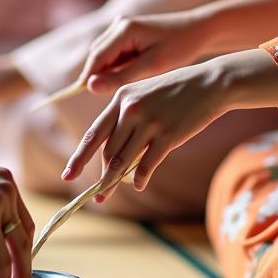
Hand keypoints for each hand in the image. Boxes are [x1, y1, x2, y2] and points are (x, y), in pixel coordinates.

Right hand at [0, 148, 33, 277]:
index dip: (21, 243)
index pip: (21, 217)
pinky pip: (0, 259)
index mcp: (2, 180)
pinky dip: (2, 277)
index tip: (17, 261)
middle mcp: (7, 190)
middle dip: (22, 261)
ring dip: (16, 272)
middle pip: (24, 234)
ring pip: (17, 248)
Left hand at [62, 60, 233, 203]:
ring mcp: (150, 122)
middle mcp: (131, 109)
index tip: (68, 175)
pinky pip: (148, 164)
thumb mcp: (143, 93)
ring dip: (115, 181)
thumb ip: (124, 116)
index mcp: (120, 98)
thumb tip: (111, 151)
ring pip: (124, 160)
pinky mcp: (169, 135)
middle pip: (109, 150)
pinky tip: (139, 185)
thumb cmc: (175, 91)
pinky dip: (141, 178)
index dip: (79, 157)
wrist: (210, 84)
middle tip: (97, 193)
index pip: (94, 134)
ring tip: (108, 193)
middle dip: (101, 175)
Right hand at [75, 12, 206, 96]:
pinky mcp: (127, 30)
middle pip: (97, 54)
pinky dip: (119, 64)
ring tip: (130, 83)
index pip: (97, 57)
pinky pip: (114, 51)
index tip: (89, 98)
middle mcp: (119, 24)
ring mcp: (122, 25)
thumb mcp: (152, 66)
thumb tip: (90, 87)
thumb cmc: (180, 47)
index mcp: (124, 29)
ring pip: (104, 54)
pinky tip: (135, 72)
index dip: (89, 78)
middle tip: (114, 95)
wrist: (199, 30)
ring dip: (110, 69)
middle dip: (100, 74)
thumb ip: (120, 77)